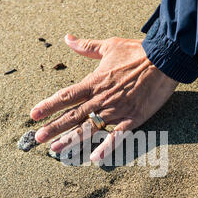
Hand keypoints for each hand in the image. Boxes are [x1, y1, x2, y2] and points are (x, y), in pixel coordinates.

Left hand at [30, 34, 177, 161]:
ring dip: (71, 140)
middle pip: (72, 116)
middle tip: (37, 138)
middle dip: (53, 127)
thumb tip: (67, 38)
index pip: (65, 96)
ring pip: (89, 128)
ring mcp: (116, 111)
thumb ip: (86, 46)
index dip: (48, 106)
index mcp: (94, 83)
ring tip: (56, 150)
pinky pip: (116, 137)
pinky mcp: (132, 119)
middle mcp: (100, 99)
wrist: (164, 59)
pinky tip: (94, 159)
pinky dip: (106, 148)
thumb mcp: (109, 46)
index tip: (34, 115)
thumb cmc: (137, 52)